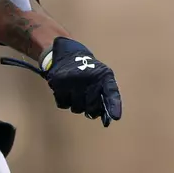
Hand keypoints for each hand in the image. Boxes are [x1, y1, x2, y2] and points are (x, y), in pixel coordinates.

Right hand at [4, 37, 122, 126]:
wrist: (67, 54)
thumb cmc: (88, 70)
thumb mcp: (102, 76)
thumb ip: (107, 95)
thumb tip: (111, 118)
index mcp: (103, 75)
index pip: (111, 91)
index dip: (113, 105)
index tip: (115, 117)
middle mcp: (89, 77)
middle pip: (91, 107)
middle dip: (91, 110)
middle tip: (89, 106)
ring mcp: (73, 80)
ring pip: (77, 108)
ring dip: (77, 105)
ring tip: (77, 95)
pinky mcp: (59, 83)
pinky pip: (63, 104)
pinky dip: (65, 102)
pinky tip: (67, 92)